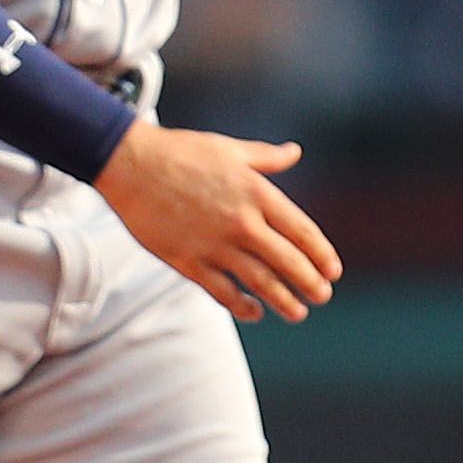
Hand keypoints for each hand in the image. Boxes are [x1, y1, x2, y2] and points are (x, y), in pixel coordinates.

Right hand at [96, 119, 341, 322]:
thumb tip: (294, 151)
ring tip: (298, 312)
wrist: (129, 164)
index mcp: (257, 193)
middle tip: (323, 296)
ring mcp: (214, 244)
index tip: (333, 271)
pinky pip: (222, 291)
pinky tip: (254, 312)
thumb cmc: (181, 152)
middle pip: (287, 262)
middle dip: (310, 282)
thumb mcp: (230, 149)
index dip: (321, 254)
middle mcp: (241, 222)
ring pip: (260, 282)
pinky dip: (241, 306)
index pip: (302, 232)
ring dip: (283, 301)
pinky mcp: (187, 261)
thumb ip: (266, 158)